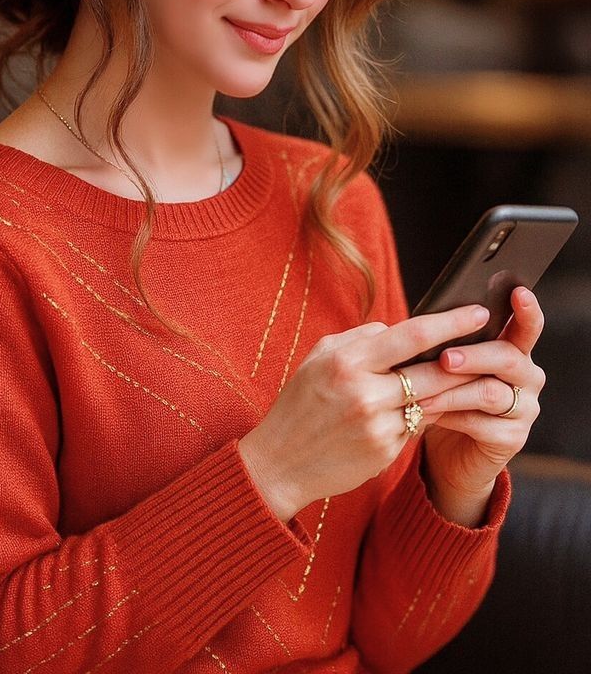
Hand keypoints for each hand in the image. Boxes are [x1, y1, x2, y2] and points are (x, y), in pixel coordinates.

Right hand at [238, 303, 492, 521]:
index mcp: (346, 360)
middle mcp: (364, 392)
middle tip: (494, 344)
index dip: (450, 323)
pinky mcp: (385, 451)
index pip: (411, 335)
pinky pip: (416, 425)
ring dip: (451, 389)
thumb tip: (397, 330)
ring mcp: (377, 425)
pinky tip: (426, 408)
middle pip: (433, 370)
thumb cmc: (300, 402)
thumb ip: (361, 340)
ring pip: (430, 400)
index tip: (478, 312)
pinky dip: (423, 414)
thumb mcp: (320, 359)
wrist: (279, 462)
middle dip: (466, 358)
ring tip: (471, 375)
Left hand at [418, 287, 545, 524]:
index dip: (527, 310)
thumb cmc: (446, 396)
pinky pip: (483, 424)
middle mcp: (527, 377)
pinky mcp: (513, 438)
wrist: (450, 451)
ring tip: (423, 393)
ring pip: (491, 392)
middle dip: (474, 355)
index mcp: (513, 350)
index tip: (519, 292)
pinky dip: (453, 417)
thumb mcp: (447, 367)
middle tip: (445, 358)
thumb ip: (449, 344)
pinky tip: (431, 414)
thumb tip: (427, 320)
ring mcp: (524, 409)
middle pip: (508, 357)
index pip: (527, 326)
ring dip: (453, 391)